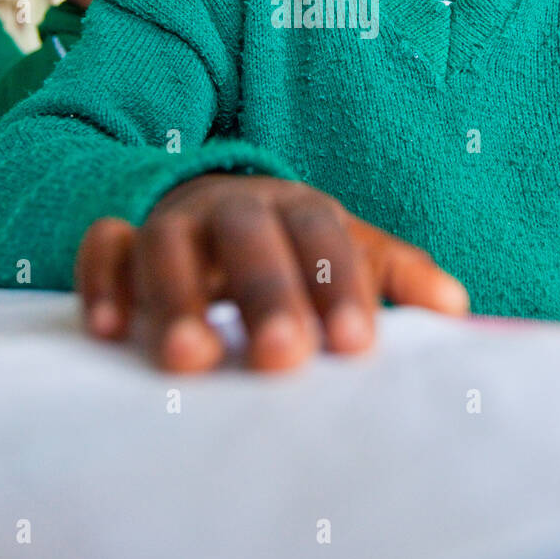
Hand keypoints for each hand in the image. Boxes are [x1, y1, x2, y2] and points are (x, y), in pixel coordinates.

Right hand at [75, 174, 468, 371]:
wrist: (210, 198)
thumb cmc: (292, 245)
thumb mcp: (345, 249)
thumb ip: (394, 275)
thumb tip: (457, 307)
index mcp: (299, 207)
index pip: (325, 235)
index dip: (341, 286)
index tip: (356, 348)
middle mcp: (236, 207)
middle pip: (250, 235)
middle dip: (267, 294)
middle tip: (281, 358)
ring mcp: (174, 219)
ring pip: (168, 240)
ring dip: (179, 296)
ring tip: (192, 360)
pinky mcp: (122, 236)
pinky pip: (102, 245)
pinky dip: (102, 280)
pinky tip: (109, 331)